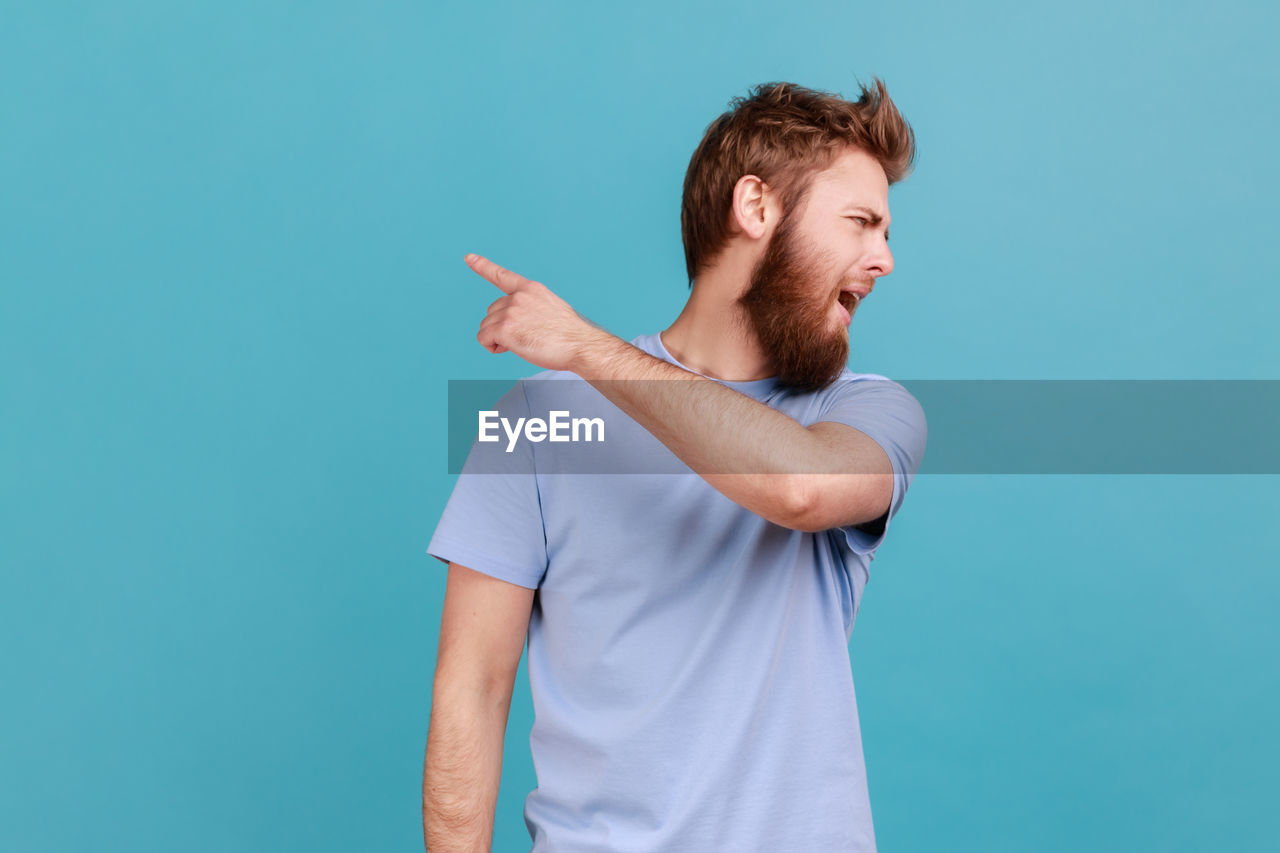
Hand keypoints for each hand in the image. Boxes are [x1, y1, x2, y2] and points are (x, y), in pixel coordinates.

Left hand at [464, 253, 605, 372]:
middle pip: (491, 312)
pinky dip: (491, 347)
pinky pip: (484, 338)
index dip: (483, 266)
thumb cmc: (570, 335)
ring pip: (486, 326)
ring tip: (522, 343)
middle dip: (501, 326)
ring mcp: (511, 311)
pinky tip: (508, 348)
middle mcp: (519, 296)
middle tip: (524, 337)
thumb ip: (531, 309)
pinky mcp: (505, 328)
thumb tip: (519, 324)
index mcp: (531, 289)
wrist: (580, 345)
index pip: (502, 275)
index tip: (469, 257)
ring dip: (497, 338)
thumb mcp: (551, 310)